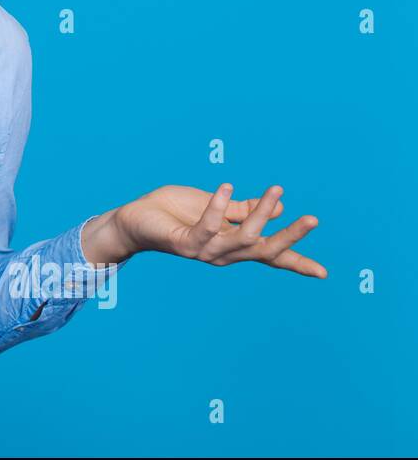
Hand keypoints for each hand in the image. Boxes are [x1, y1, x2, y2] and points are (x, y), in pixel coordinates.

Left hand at [109, 183, 324, 277]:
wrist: (134, 219)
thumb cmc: (173, 212)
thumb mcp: (214, 207)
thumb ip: (241, 209)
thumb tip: (275, 203)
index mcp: (232, 245)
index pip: (269, 256)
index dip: (296, 263)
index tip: (325, 273)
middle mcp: (222, 253)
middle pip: (265, 251)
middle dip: (290, 236)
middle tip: (313, 219)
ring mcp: (204, 251)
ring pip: (244, 239)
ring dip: (262, 213)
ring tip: (276, 189)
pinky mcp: (184, 244)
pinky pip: (208, 227)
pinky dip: (219, 205)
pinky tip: (226, 186)